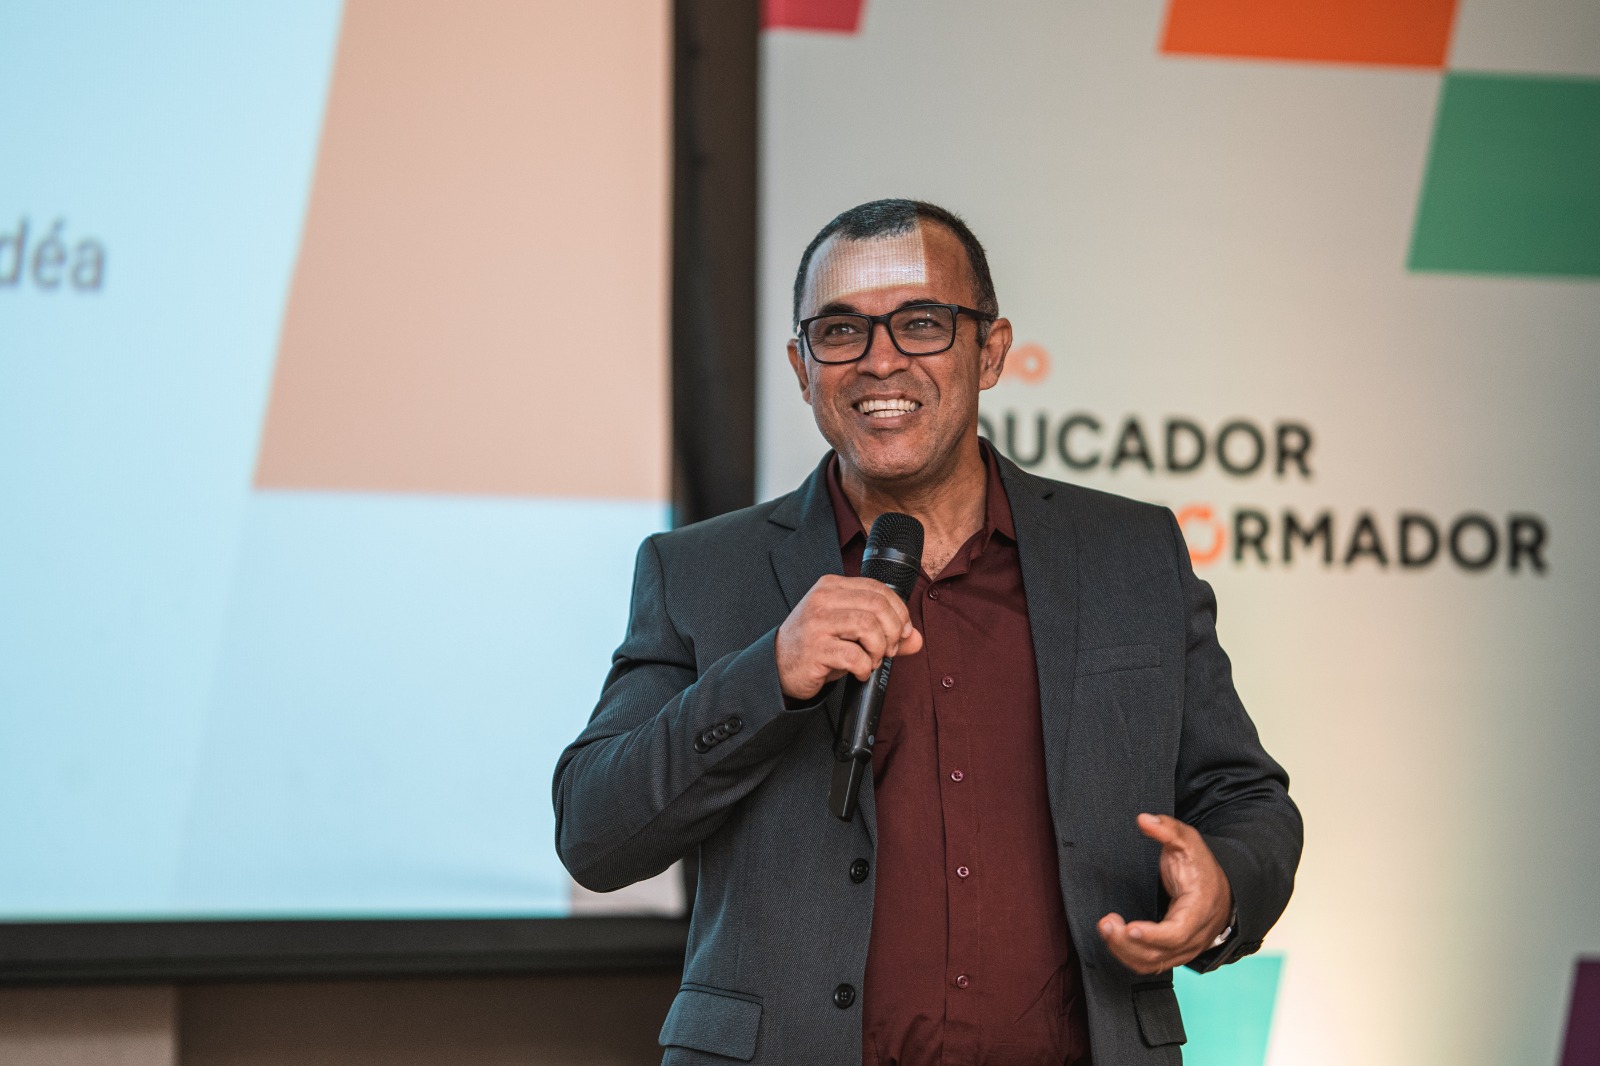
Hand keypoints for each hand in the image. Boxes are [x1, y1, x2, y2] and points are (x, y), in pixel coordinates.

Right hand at [775, 574, 923, 701]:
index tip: (902, 632)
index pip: (878, 588)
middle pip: (877, 605)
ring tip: (872, 661)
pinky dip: (865, 668)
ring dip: (879, 650)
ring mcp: (817, 623)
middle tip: (888, 650)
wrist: (778, 667)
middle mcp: (822, 599)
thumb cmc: (817, 646)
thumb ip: (885, 633)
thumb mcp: (850, 633)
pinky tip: (859, 672)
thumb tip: (917, 640)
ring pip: (869, 627)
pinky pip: (855, 656)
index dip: (899, 611)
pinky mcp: (815, 649)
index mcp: (831, 586)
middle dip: (893, 631)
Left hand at [1098, 813, 1232, 974]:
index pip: (1178, 932)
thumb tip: (1144, 819)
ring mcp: (1185, 948)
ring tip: (1105, 927)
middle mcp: (1195, 935)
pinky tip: (1113, 938)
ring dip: (1124, 951)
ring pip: (1153, 962)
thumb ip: (1167, 829)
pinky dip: (1129, 957)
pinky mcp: (1173, 953)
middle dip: (1129, 943)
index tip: (1129, 928)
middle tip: (1106, 923)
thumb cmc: (1200, 865)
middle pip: (1161, 952)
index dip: (1154, 935)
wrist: (1221, 890)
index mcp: (1200, 909)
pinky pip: (1150, 964)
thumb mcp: (1188, 841)